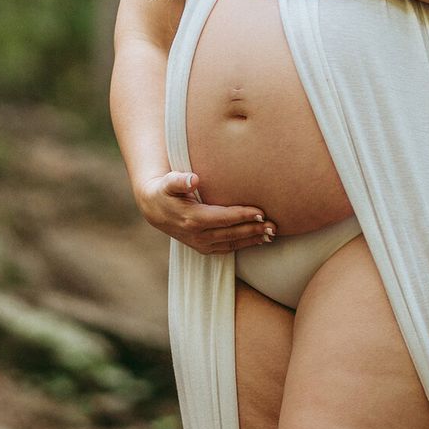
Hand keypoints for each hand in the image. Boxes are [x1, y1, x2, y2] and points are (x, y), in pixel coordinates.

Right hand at [134, 171, 275, 254]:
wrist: (154, 210)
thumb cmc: (165, 191)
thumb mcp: (167, 182)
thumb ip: (179, 180)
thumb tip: (194, 179)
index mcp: (192, 218)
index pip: (224, 217)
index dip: (243, 215)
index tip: (261, 212)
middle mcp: (198, 235)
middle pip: (232, 233)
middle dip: (254, 229)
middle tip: (274, 225)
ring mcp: (201, 244)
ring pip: (232, 243)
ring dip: (253, 239)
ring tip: (271, 234)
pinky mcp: (203, 248)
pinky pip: (228, 248)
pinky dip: (244, 245)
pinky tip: (258, 240)